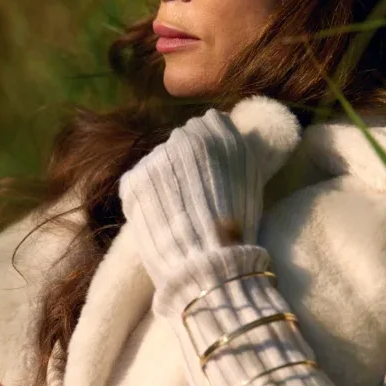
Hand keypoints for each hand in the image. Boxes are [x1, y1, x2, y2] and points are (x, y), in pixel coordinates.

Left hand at [119, 109, 262, 274]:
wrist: (207, 263)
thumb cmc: (239, 227)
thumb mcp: (252, 179)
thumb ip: (238, 149)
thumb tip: (225, 129)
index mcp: (218, 134)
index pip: (209, 123)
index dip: (211, 148)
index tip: (213, 169)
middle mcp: (183, 137)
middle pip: (182, 140)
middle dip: (187, 162)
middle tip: (195, 194)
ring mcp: (155, 157)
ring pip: (160, 161)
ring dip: (166, 178)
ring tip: (177, 210)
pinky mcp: (133, 179)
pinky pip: (139, 180)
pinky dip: (146, 196)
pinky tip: (161, 217)